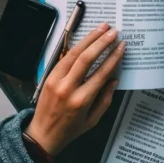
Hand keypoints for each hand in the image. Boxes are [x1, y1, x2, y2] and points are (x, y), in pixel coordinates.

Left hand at [27, 23, 124, 156]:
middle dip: (101, 42)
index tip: (121, 46)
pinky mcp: (48, 76)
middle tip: (113, 32)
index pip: (101, 73)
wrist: (42, 134)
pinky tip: (86, 39)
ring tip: (102, 28)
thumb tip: (113, 79)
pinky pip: (64, 58)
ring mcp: (55, 80)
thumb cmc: (71, 129)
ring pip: (73, 53)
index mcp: (81, 100)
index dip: (113, 57)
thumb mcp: (93, 119)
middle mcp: (67, 88)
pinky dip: (76, 46)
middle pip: (86, 58)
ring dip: (89, 39)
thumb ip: (105, 99)